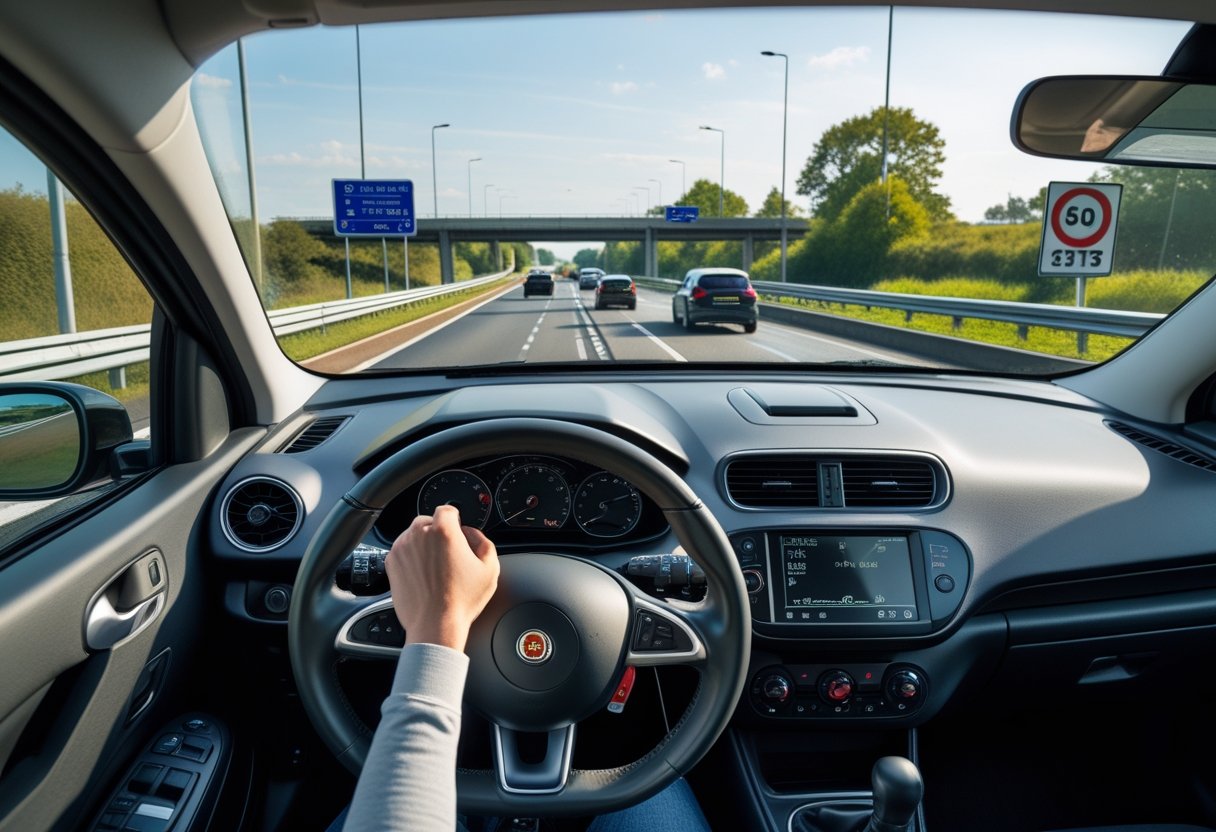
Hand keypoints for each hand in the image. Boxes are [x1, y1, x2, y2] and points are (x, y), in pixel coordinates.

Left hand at [385, 504, 499, 651]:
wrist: (435, 624)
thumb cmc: (461, 600)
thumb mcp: (490, 568)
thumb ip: (483, 540)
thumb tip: (471, 533)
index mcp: (443, 531)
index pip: (447, 510)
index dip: (455, 519)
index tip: (457, 529)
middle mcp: (418, 535)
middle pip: (428, 521)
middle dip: (437, 532)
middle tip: (448, 553)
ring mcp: (402, 548)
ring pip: (412, 535)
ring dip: (423, 543)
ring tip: (434, 566)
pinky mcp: (391, 563)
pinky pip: (402, 550)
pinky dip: (411, 556)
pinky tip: (423, 573)